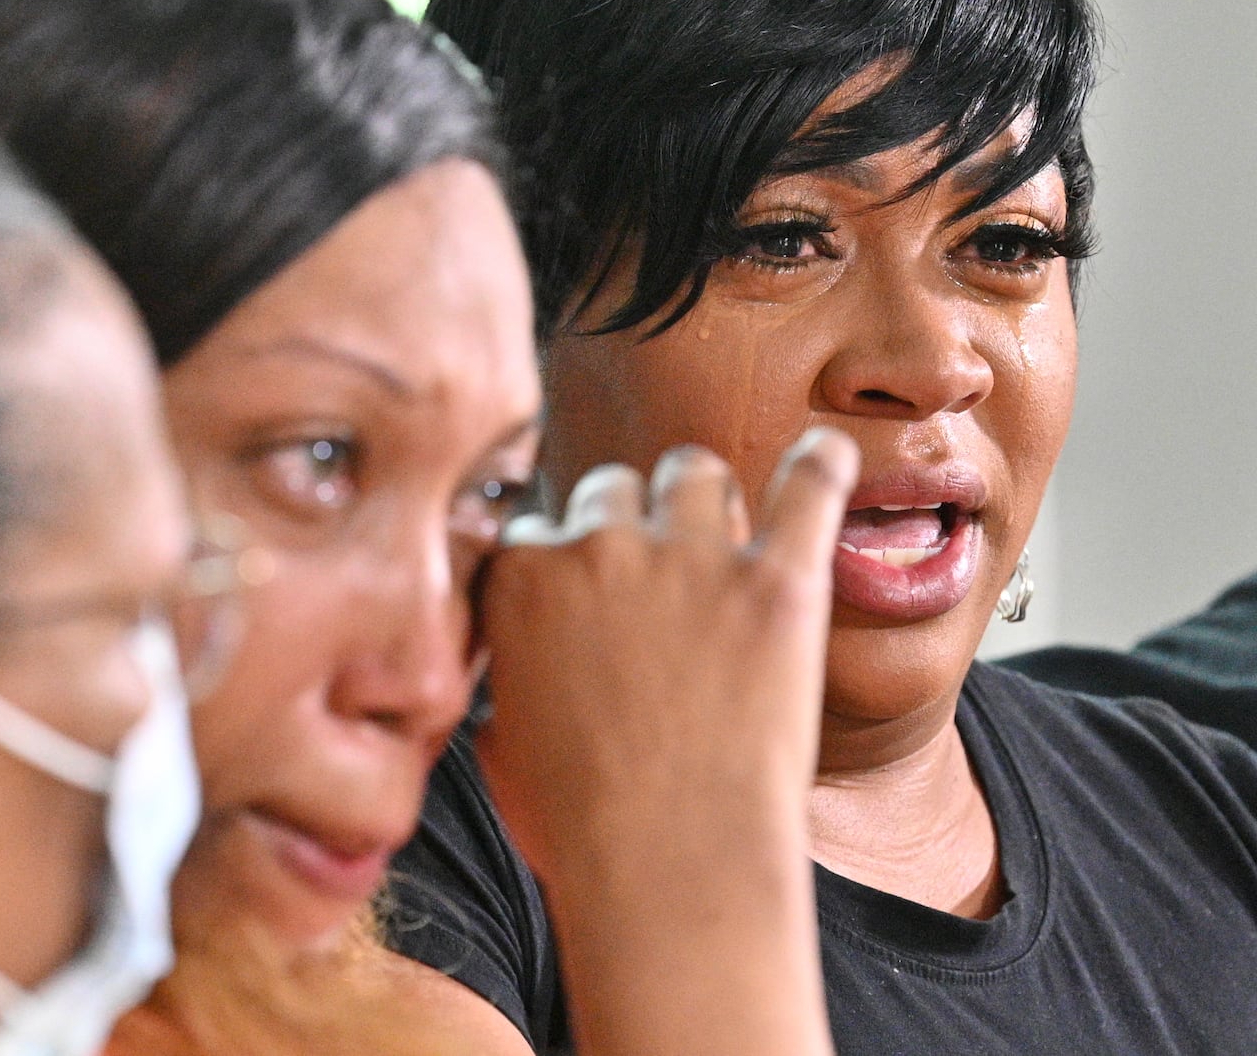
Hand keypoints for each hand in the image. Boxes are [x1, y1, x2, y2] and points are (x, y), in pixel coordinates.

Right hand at [474, 429, 857, 903]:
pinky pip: (809, 487)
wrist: (671, 871)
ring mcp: (690, 558)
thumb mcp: (504, 750)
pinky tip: (826, 459)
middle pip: (613, 486)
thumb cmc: (582, 828)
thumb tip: (513, 685)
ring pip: (695, 473)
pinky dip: (821, 467)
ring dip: (704, 501)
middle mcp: (598, 548)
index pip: (539, 526)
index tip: (587, 590)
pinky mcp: (777, 582)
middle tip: (655, 577)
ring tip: (724, 539)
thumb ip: (506, 687)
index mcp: (522, 581)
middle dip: (630, 522)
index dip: (566, 560)